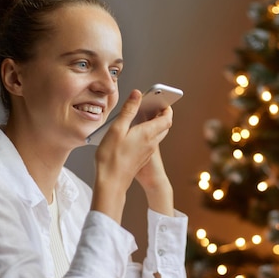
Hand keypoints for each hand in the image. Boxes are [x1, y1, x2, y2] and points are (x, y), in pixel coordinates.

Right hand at [91, 90, 171, 221]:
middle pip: (164, 126)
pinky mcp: (142, 158)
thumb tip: (137, 94)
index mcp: (148, 134)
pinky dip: (146, 134)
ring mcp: (147, 152)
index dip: (167, 107)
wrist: (111, 183)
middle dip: (160, 114)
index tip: (162, 99)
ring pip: (157, 135)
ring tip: (141, 116)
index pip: (167, 118)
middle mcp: (151, 143)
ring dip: (153, 124)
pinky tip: (133, 132)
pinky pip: (149, 143)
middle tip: (152, 105)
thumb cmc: (111, 158)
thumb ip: (129, 110)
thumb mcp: (117, 129)